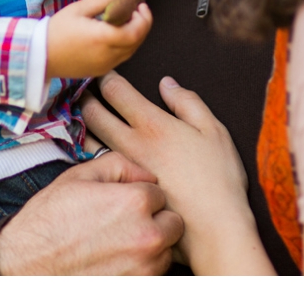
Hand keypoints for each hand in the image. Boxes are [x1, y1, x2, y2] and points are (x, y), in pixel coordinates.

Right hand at [0, 152, 183, 274]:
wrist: (25, 268)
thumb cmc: (48, 223)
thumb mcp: (77, 177)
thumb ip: (119, 164)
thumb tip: (146, 173)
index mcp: (136, 202)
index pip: (160, 192)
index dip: (140, 196)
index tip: (122, 203)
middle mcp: (147, 237)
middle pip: (173, 224)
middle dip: (155, 221)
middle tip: (125, 224)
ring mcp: (145, 270)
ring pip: (166, 252)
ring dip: (151, 248)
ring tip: (116, 246)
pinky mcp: (138, 292)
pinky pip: (154, 277)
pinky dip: (140, 271)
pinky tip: (114, 264)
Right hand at [47, 0, 151, 77]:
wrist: (39, 56)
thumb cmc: (56, 30)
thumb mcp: (77, 9)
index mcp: (102, 37)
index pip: (136, 31)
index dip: (144, 18)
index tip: (140, 5)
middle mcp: (107, 54)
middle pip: (137, 42)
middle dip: (142, 25)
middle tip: (137, 10)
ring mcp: (105, 65)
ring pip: (131, 51)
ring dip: (135, 35)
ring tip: (128, 20)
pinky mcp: (100, 70)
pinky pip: (121, 57)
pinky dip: (126, 45)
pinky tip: (117, 33)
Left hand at [81, 71, 274, 275]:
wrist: (214, 229)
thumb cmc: (219, 178)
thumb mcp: (213, 130)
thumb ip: (187, 102)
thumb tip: (166, 83)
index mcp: (153, 124)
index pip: (116, 91)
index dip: (106, 78)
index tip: (104, 74)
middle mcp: (131, 144)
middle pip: (93, 113)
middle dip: (86, 97)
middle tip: (85, 91)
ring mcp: (123, 170)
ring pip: (89, 140)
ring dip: (84, 125)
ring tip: (85, 118)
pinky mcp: (120, 192)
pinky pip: (95, 166)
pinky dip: (90, 153)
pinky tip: (94, 152)